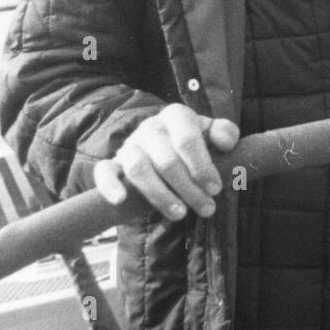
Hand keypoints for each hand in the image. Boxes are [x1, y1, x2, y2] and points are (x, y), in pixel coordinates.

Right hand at [94, 104, 239, 219]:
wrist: (161, 148)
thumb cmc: (191, 145)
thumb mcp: (210, 135)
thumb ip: (224, 133)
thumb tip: (226, 142)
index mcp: (176, 116)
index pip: (187, 139)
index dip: (202, 166)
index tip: (215, 188)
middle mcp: (150, 127)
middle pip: (166, 160)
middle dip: (189, 188)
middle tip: (206, 208)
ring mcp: (129, 145)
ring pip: (139, 169)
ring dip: (160, 195)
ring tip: (180, 214)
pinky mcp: (113, 163)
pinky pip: (104, 171)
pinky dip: (109, 185)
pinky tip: (120, 199)